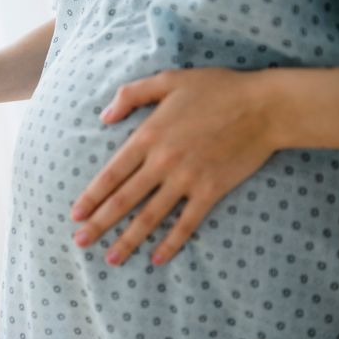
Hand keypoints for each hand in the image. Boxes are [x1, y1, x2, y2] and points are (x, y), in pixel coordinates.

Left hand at [70, 67, 278, 265]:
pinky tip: (158, 259)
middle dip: (99, 224)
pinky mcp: (210, 191)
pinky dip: (172, 243)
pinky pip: (187, 223)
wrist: (263, 106)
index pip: (111, 174)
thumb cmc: (215, 89)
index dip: (91, 196)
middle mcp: (162, 163)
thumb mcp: (168, 79)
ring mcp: (186, 180)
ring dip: (128, 240)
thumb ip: (131, 95)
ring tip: (110, 259)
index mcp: (148, 136)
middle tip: (81, 242)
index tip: (75, 215)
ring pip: (150, 217)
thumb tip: (103, 117)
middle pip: (124, 200)